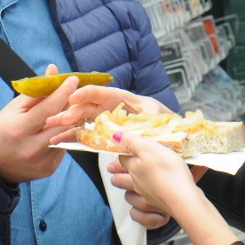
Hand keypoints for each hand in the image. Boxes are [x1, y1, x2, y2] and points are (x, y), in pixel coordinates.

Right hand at [0, 64, 75, 183]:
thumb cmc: (2, 130)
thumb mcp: (13, 108)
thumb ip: (36, 91)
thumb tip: (54, 70)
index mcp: (19, 129)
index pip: (48, 108)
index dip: (63, 92)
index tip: (73, 79)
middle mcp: (32, 148)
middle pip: (62, 122)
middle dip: (72, 105)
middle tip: (77, 93)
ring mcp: (42, 161)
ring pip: (66, 135)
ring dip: (70, 120)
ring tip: (69, 109)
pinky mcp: (50, 169)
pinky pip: (64, 147)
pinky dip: (63, 135)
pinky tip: (58, 129)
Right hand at [46, 86, 172, 143]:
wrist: (189, 151)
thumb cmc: (178, 135)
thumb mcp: (162, 127)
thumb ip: (141, 127)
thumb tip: (118, 133)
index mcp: (136, 103)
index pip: (109, 94)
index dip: (90, 93)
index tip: (73, 97)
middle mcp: (124, 111)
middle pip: (95, 107)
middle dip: (74, 111)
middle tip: (57, 119)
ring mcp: (119, 124)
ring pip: (91, 121)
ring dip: (73, 125)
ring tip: (55, 130)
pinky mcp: (117, 138)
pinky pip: (96, 135)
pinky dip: (81, 137)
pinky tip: (67, 140)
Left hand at [106, 132, 200, 219]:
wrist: (184, 199)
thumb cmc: (168, 171)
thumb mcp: (150, 148)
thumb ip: (132, 142)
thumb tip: (114, 136)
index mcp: (135, 169)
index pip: (122, 160)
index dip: (120, 156)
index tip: (117, 157)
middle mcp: (138, 185)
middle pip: (123, 182)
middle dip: (118, 178)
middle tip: (113, 177)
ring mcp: (148, 199)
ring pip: (132, 198)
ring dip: (130, 195)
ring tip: (128, 192)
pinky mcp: (160, 210)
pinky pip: (144, 217)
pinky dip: (140, 215)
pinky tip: (141, 211)